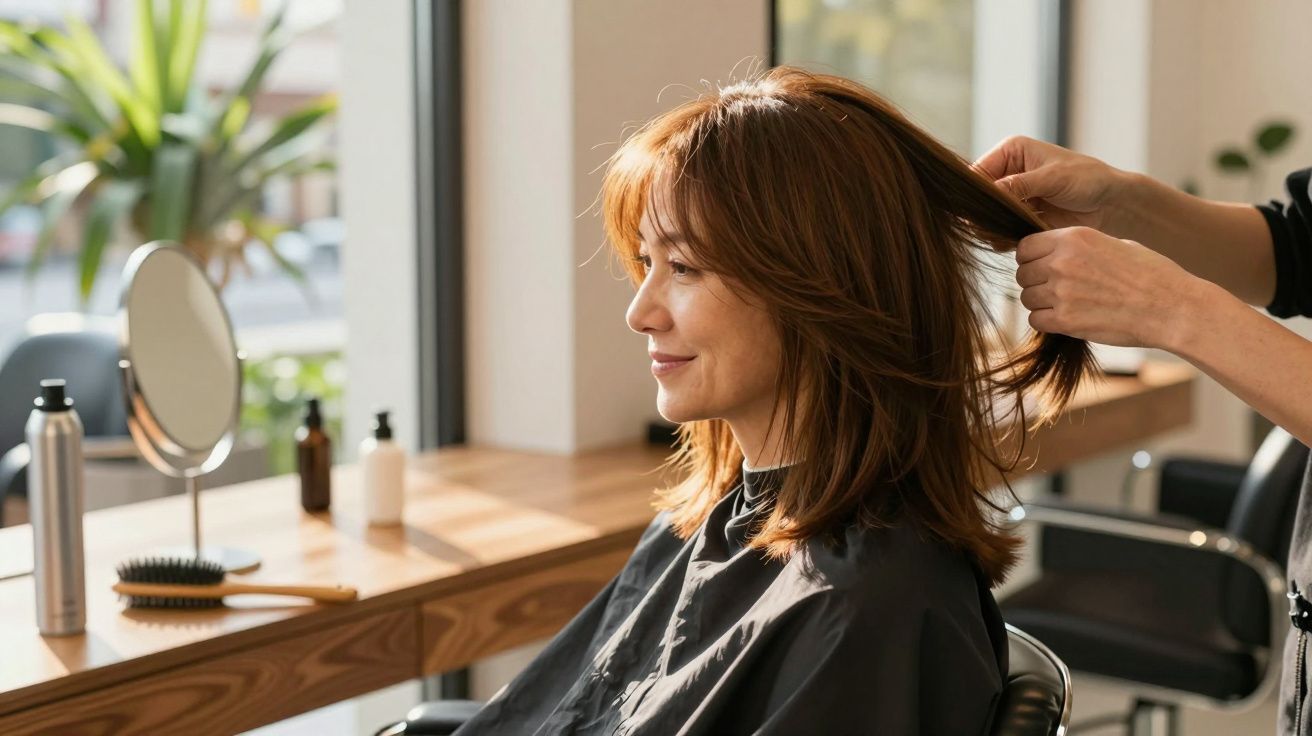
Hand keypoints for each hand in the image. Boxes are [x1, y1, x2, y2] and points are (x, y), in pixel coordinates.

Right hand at [974, 136, 1130, 231]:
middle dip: (984, 212)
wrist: (1109, 204)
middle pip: (980, 195)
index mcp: (1011, 152)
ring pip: (987, 215)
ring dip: (992, 227)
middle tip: (993, 226)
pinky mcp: (1019, 217)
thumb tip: (988, 194)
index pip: (979, 171)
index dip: (975, 191)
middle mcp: (1007, 173)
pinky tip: (1014, 240)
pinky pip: (1000, 230)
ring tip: (1007, 233)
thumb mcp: (1053, 177)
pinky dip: (1002, 238)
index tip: (979, 209)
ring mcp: (1012, 197)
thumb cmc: (1088, 179)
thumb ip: (1020, 185)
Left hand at [1016, 226, 1201, 349]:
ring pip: (1027, 298)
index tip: (1042, 266)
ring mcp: (1061, 292)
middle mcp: (1062, 262)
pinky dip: (1047, 322)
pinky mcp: (1065, 321)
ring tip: (1067, 304)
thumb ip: (1079, 247)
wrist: (1172, 307)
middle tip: (1057, 289)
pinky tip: (1068, 319)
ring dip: (1041, 303)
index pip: (1025, 247)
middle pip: (1022, 273)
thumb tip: (1055, 252)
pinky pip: (1036, 320)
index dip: (1031, 258)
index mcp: (1074, 238)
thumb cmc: (1150, 274)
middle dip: (1035, 282)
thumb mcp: (1114, 243)